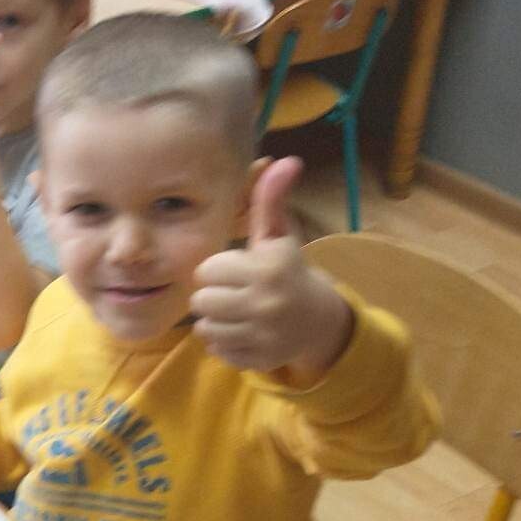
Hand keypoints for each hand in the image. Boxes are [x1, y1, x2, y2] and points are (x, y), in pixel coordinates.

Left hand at [192, 157, 351, 380]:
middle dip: (212, 296)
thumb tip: (286, 160)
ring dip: (215, 320)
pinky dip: (224, 343)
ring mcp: (264, 335)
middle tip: (233, 293)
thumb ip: (270, 200)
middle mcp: (267, 303)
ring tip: (237, 312)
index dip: (217, 270)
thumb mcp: (278, 236)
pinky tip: (243, 331)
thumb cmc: (287, 271)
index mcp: (269, 268)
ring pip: (205, 328)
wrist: (318, 320)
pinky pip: (216, 351)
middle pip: (202, 301)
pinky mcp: (258, 360)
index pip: (207, 271)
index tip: (236, 270)